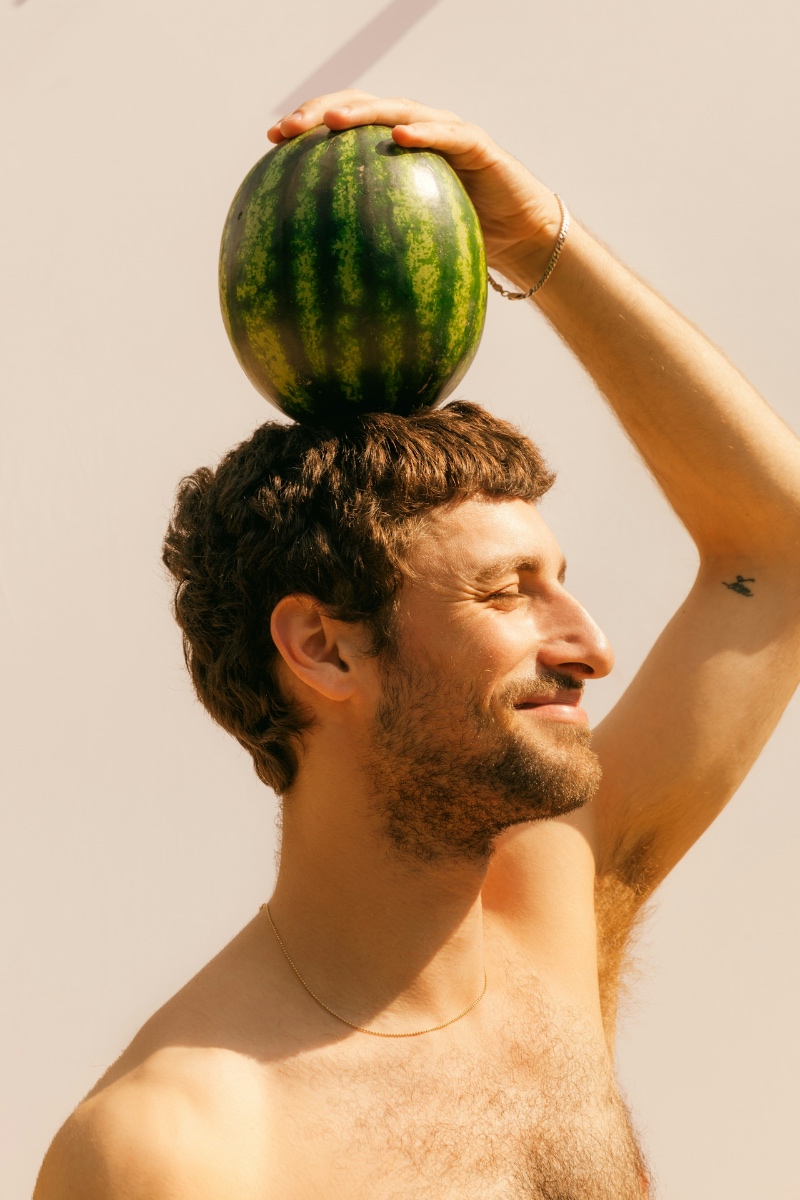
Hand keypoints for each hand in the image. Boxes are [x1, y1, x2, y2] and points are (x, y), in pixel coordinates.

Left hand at [268, 90, 561, 286]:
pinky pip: (448, 135)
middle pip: (360, 106)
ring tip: (334, 121)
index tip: (271, 140)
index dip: (307, 126)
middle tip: (289, 127)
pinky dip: (425, 132)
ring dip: (364, 112)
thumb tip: (322, 302)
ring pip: (398, 108)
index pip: (342, 129)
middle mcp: (414, 132)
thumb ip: (372, 260)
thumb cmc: (461, 251)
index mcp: (390, 153)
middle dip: (321, 111)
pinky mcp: (477, 144)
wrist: (521, 241)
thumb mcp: (410, 256)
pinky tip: (401, 137)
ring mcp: (445, 132)